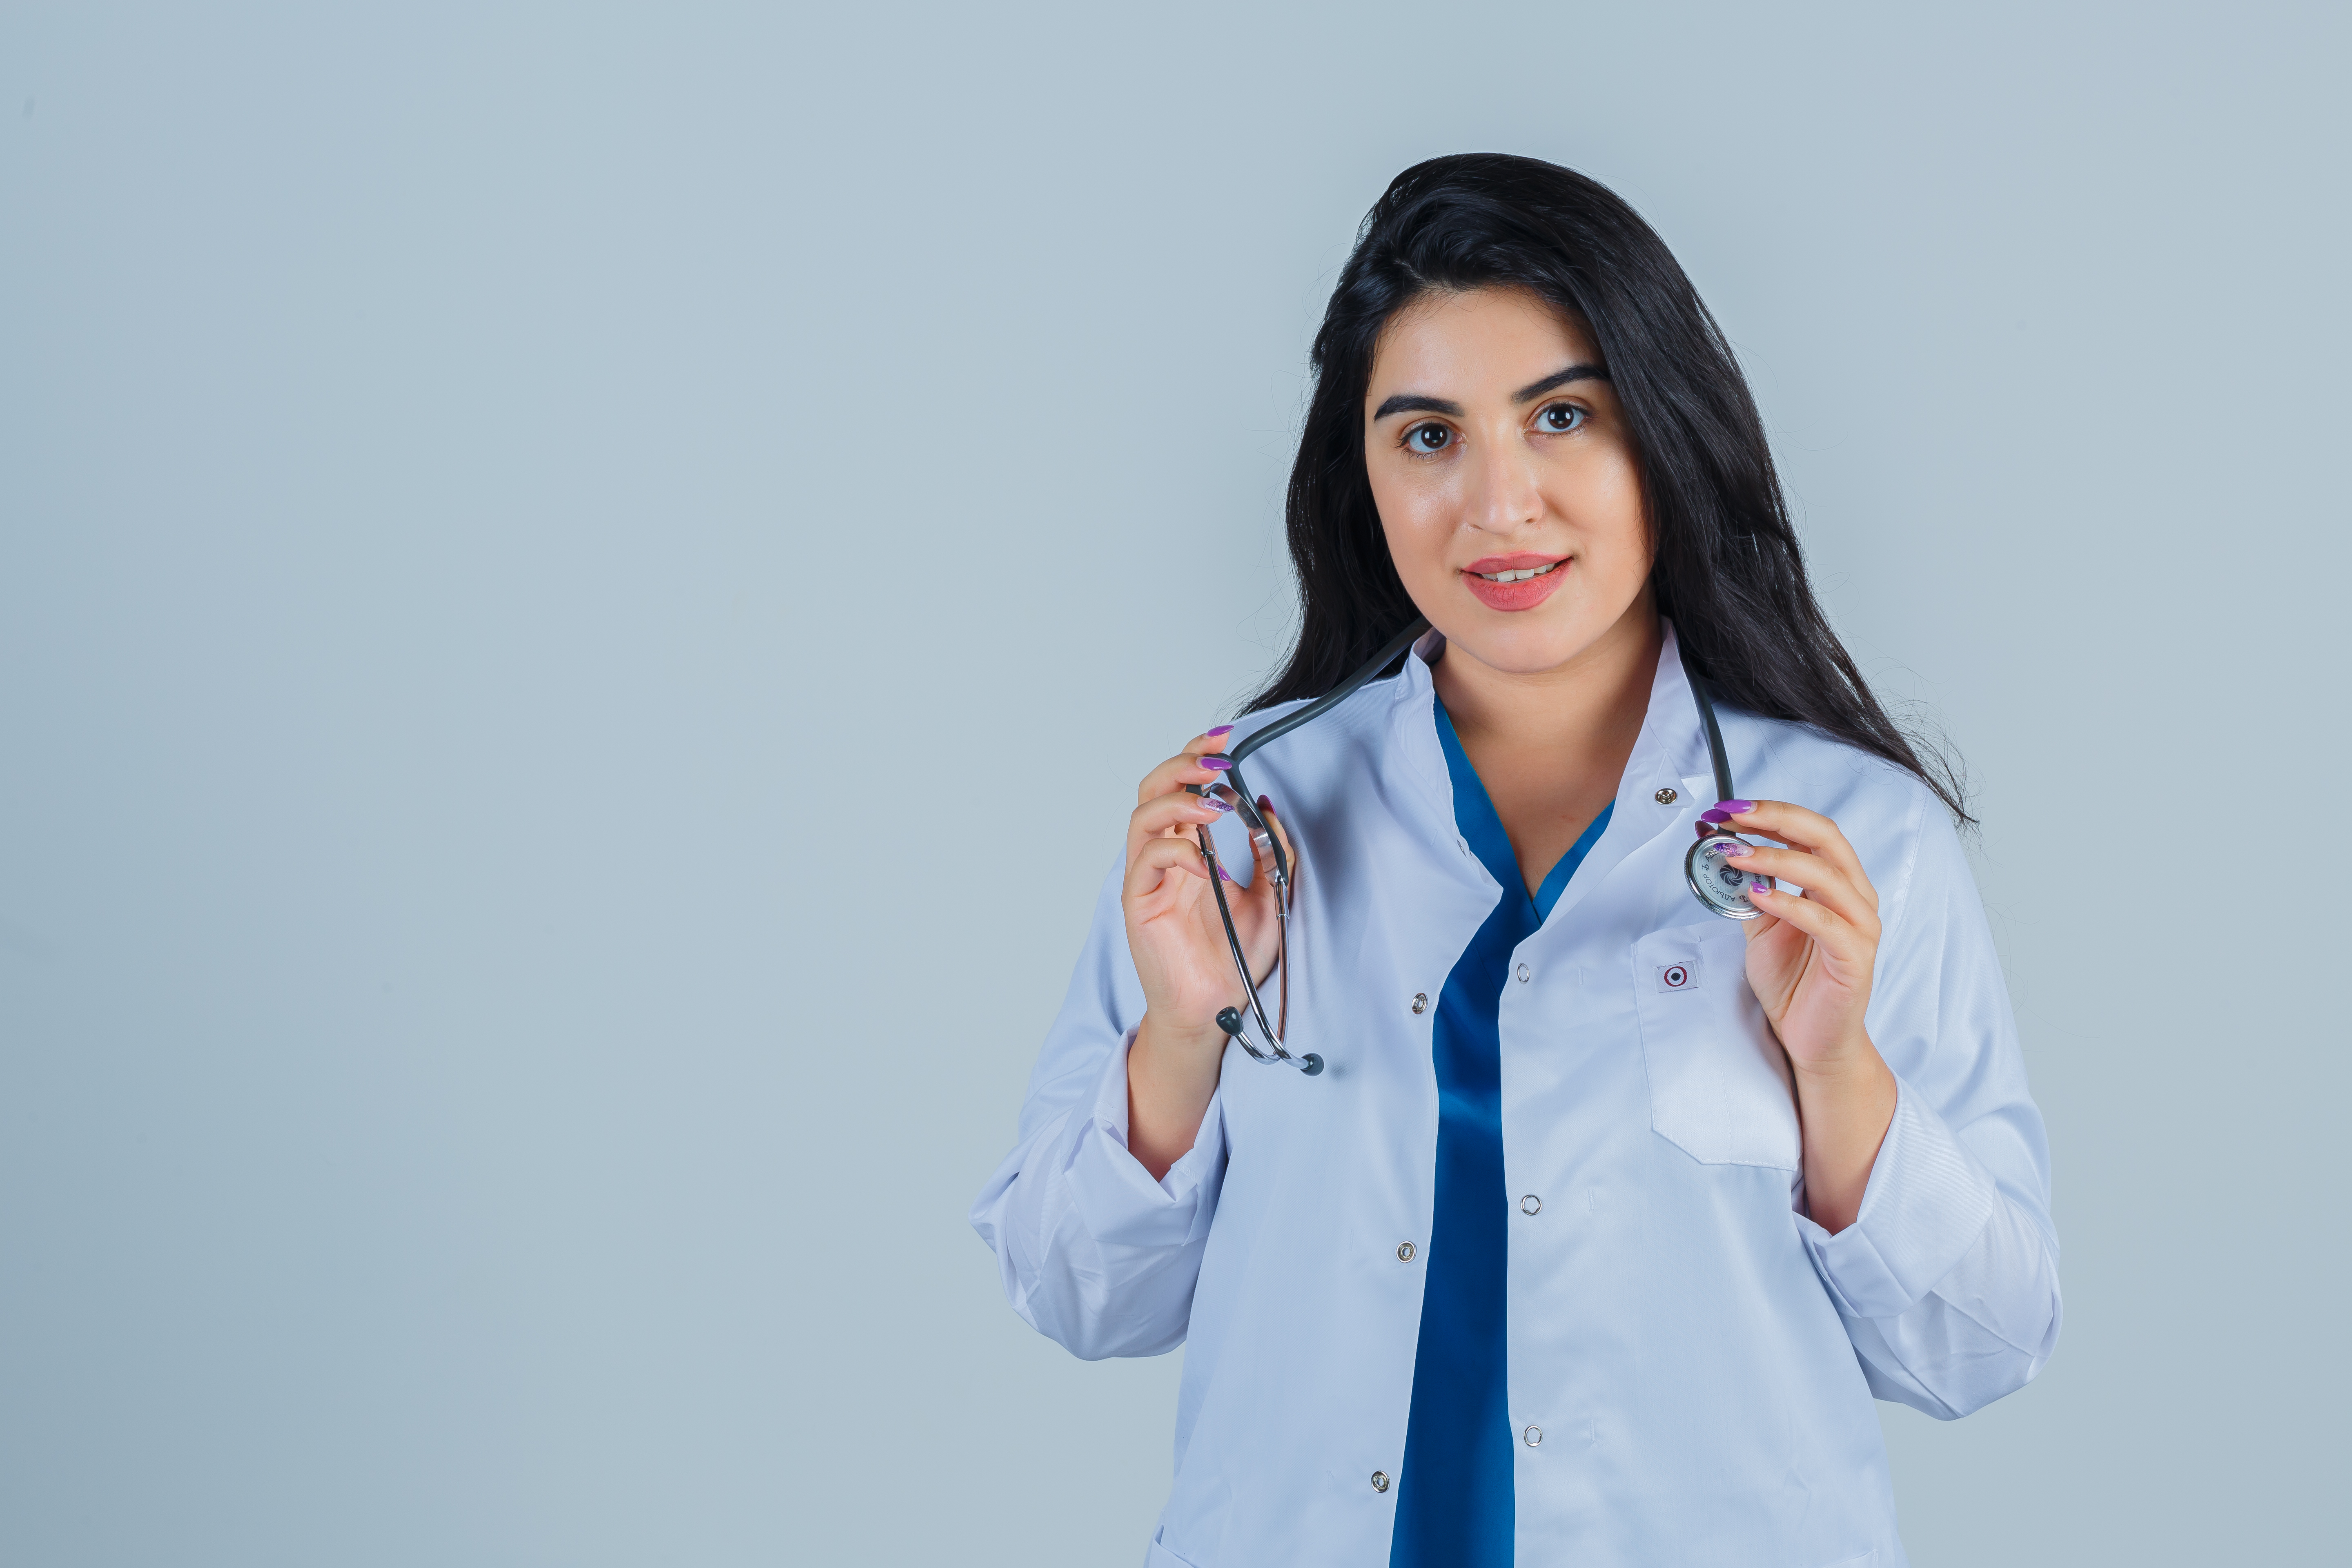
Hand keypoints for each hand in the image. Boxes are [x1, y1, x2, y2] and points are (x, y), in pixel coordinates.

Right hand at [1122, 729, 1294, 1049]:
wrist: (1214, 1010)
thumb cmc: (1234, 957)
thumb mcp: (1272, 896)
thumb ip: (1273, 853)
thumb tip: (1267, 806)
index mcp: (1191, 848)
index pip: (1185, 787)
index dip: (1199, 756)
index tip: (1229, 739)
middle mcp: (1165, 856)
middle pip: (1155, 789)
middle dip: (1184, 765)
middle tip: (1217, 759)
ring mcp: (1149, 878)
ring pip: (1143, 817)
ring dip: (1177, 800)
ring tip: (1212, 803)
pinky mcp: (1139, 903)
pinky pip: (1147, 862)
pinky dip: (1174, 850)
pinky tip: (1202, 860)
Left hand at [1714, 800, 1880, 1072]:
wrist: (1812, 1037)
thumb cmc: (1793, 981)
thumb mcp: (1761, 925)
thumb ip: (1747, 888)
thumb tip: (1717, 851)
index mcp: (1837, 882)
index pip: (1811, 831)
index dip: (1771, 813)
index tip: (1728, 808)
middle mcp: (1856, 897)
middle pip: (1825, 838)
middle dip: (1776, 820)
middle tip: (1732, 816)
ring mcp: (1860, 927)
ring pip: (1825, 875)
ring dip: (1776, 859)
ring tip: (1734, 855)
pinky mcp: (1855, 958)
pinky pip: (1825, 922)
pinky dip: (1790, 904)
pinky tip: (1758, 896)